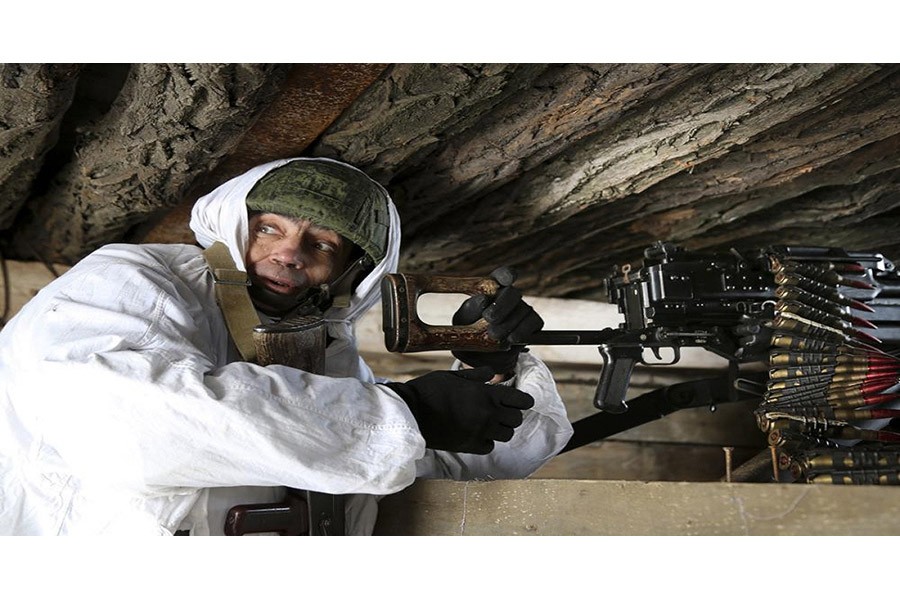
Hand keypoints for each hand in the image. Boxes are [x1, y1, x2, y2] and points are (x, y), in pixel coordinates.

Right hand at [383, 366, 534, 453]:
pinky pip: (490, 447)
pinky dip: (487, 441)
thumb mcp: (453, 376)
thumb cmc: (429, 389)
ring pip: (507, 435)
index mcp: (486, 394)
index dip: (523, 400)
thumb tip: (492, 373)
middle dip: (512, 414)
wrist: (411, 412)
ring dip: (501, 429)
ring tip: (490, 423)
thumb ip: (476, 375)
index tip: (520, 401)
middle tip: (502, 411)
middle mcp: (488, 413)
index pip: (521, 400)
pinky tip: (477, 434)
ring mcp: (480, 431)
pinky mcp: (469, 445)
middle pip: (517, 419)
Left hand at [452, 267, 543, 376]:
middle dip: (502, 305)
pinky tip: (511, 339)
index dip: (506, 275)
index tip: (507, 280)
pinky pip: (533, 322)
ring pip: (523, 309)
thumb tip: (483, 300)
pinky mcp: (533, 322)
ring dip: (508, 323)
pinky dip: (522, 331)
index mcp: (490, 290)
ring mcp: (523, 308)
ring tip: (494, 335)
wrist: (482, 357)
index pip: (501, 276)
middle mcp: (509, 296)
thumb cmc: (468, 335)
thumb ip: (470, 311)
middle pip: (513, 292)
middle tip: (489, 318)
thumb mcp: (462, 324)